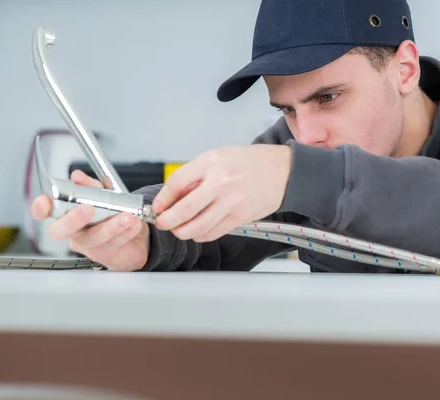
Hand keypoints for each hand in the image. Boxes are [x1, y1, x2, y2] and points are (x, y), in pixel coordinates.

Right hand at [30, 170, 150, 270]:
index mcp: (68, 215)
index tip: (44, 201)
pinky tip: (135, 224)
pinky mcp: (108, 254)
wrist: (136, 240)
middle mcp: (75, 232)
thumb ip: (91, 187)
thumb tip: (77, 176)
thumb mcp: (103, 196)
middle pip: (62, 231)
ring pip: (96, 237)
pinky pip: (116, 242)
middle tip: (88, 208)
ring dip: (112, 225)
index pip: (46, 212)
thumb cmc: (112, 217)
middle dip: (73, 219)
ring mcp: (90, 245)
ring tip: (127, 216)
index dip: (41, 208)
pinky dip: (127, 231)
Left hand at [152, 144, 291, 241]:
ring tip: (179, 229)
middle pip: (184, 209)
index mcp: (211, 163)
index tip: (157, 207)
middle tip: (163, 223)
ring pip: (198, 226)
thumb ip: (195, 174)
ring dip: (183, 232)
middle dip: (167, 221)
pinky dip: (201, 235)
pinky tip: (197, 231)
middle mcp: (221, 182)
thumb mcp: (218, 157)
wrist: (282, 170)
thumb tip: (173, 196)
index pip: (177, 183)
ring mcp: (232, 201)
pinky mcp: (241, 216)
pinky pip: (214, 232)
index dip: (163, 199)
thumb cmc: (249, 162)